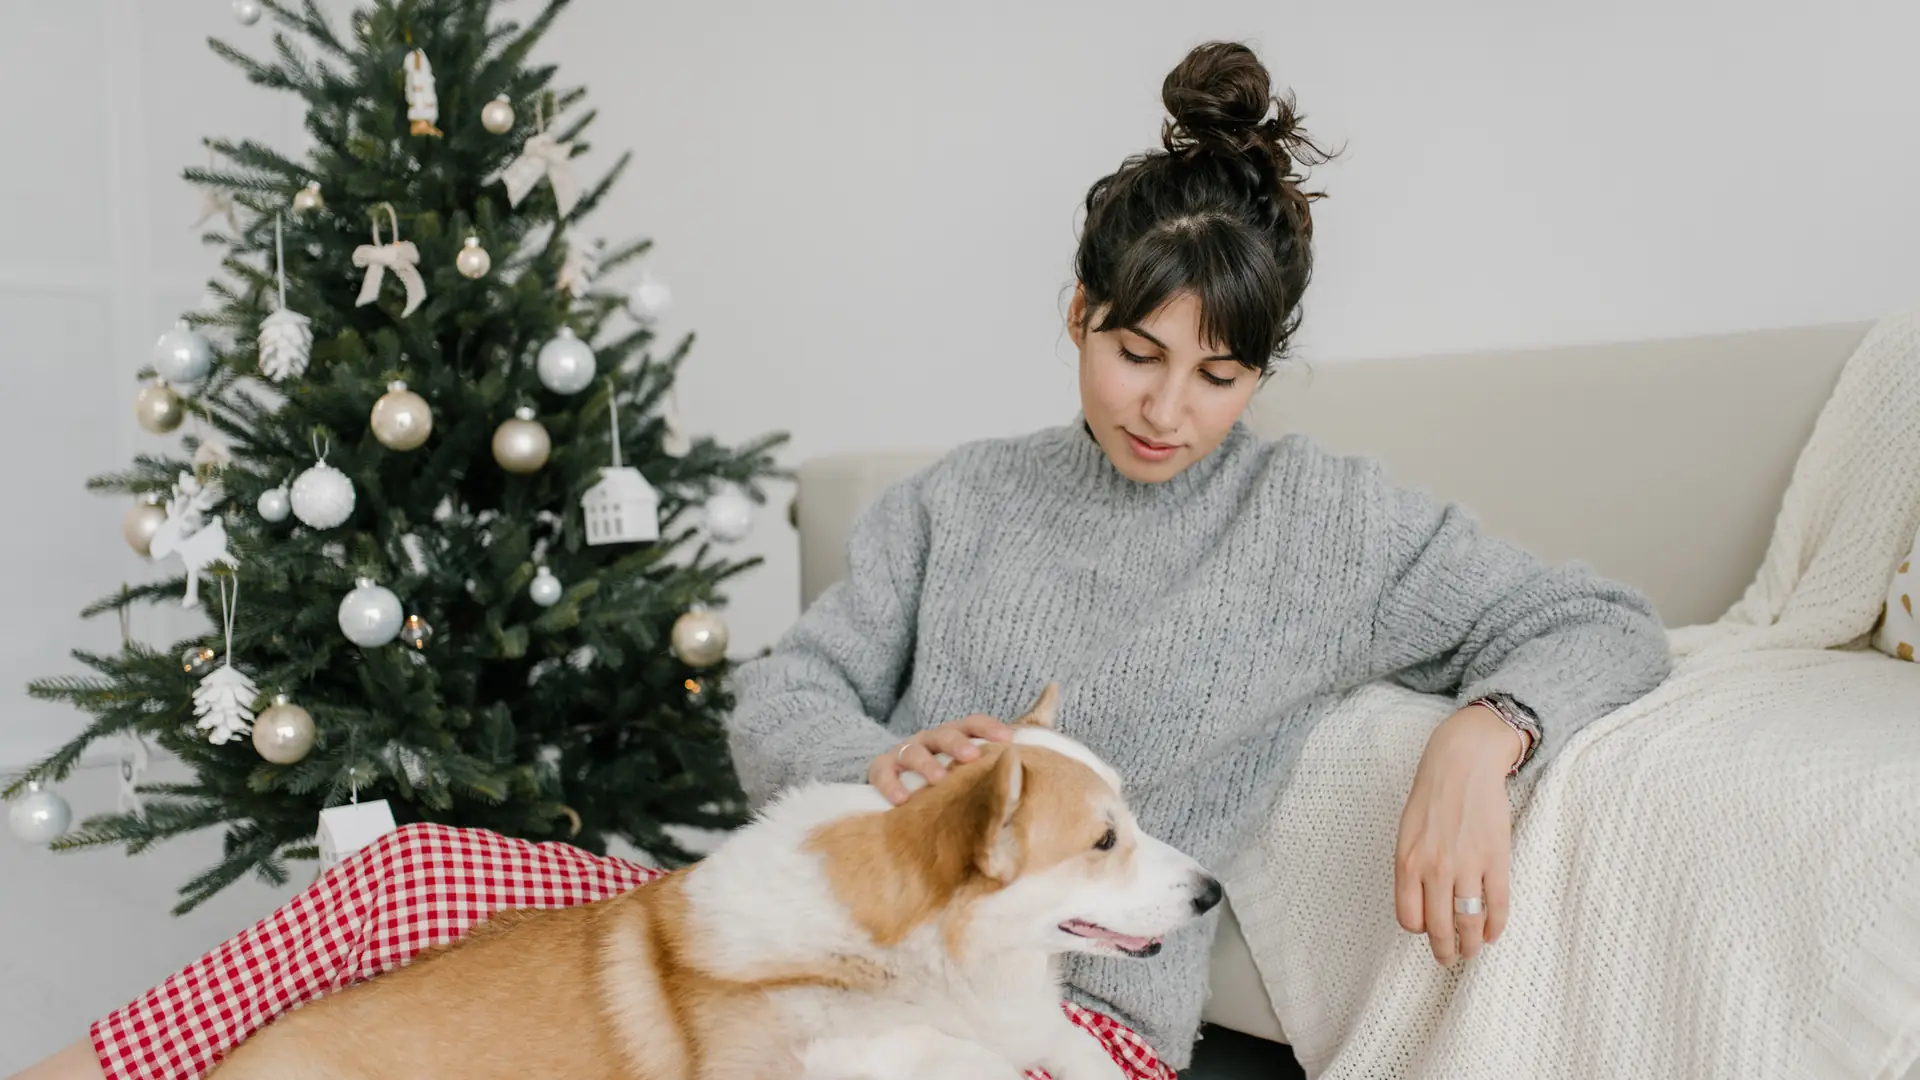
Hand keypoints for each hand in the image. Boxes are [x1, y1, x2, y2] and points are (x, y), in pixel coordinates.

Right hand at [868, 714, 1014, 805]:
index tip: (1008, 738)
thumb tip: (1025, 772)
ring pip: (914, 752)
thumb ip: (991, 768)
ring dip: (927, 765)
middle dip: (959, 744)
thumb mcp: (963, 769)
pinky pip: (884, 773)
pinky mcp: (882, 767)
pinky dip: (891, 785)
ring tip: (938, 781)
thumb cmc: (942, 777)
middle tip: (972, 756)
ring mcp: (904, 751)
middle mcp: (929, 740)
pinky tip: (902, 800)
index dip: (990, 728)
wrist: (894, 780)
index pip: (973, 724)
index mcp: (953, 736)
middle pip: (945, 735)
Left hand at [1393, 705, 1523, 965]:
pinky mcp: (1495, 859)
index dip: (1419, 930)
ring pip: (1468, 923)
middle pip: (1439, 928)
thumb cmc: (1430, 799)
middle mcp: (1435, 869)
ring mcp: (1467, 865)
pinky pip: (1497, 905)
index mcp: (1407, 862)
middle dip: (1444, 950)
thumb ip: (1410, 870)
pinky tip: (1492, 934)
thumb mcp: (1406, 834)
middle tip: (1448, 958)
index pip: (1409, 918)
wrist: (1462, 765)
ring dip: (1470, 945)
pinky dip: (1495, 927)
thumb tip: (1420, 908)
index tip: (1427, 931)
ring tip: (1471, 951)